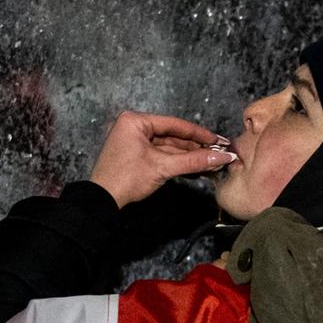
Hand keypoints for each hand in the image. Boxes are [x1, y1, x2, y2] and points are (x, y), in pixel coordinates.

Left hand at [88, 111, 230, 207]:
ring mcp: (134, 142)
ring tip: (210, 161)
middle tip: (216, 152)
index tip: (216, 140)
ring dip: (188, 155)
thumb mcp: (163, 166)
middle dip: (195, 146)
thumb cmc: (123, 179)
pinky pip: (161, 155)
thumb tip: (219, 157)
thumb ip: (194, 160)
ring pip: (168, 146)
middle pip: (173, 135)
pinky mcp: (136, 155)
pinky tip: (194, 166)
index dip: (199, 133)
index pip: (174, 124)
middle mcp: (133, 127)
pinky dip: (177, 161)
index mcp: (135, 121)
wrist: (102, 201)